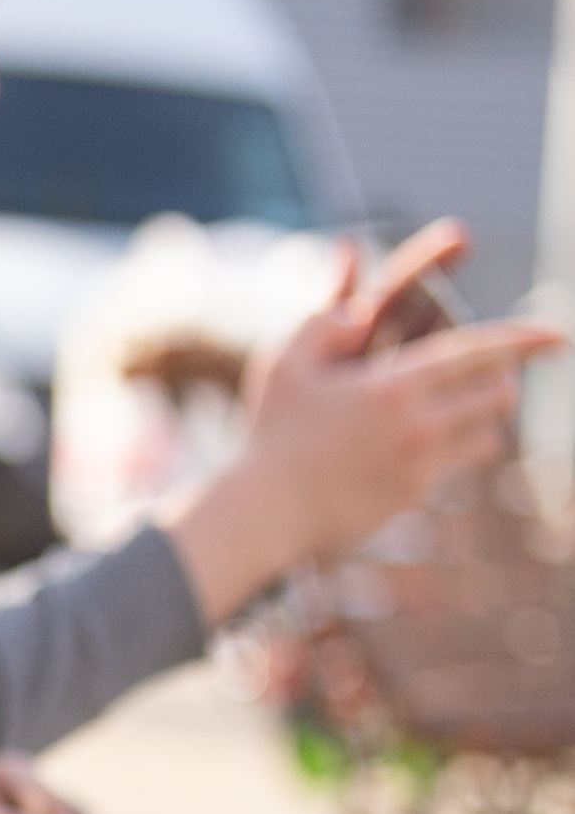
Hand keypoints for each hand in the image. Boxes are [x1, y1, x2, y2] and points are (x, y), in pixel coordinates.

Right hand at [168, 222, 563, 619]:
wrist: (268, 511)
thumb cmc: (272, 431)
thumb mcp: (283, 365)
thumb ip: (322, 322)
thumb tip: (360, 302)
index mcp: (393, 386)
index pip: (477, 354)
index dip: (523, 340)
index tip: (558, 335)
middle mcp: (418, 425)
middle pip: (499, 394)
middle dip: (502, 378)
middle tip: (487, 370)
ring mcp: (422, 463)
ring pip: (490, 432)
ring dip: (483, 415)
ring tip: (454, 405)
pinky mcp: (418, 493)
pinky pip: (460, 463)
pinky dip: (456, 446)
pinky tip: (419, 442)